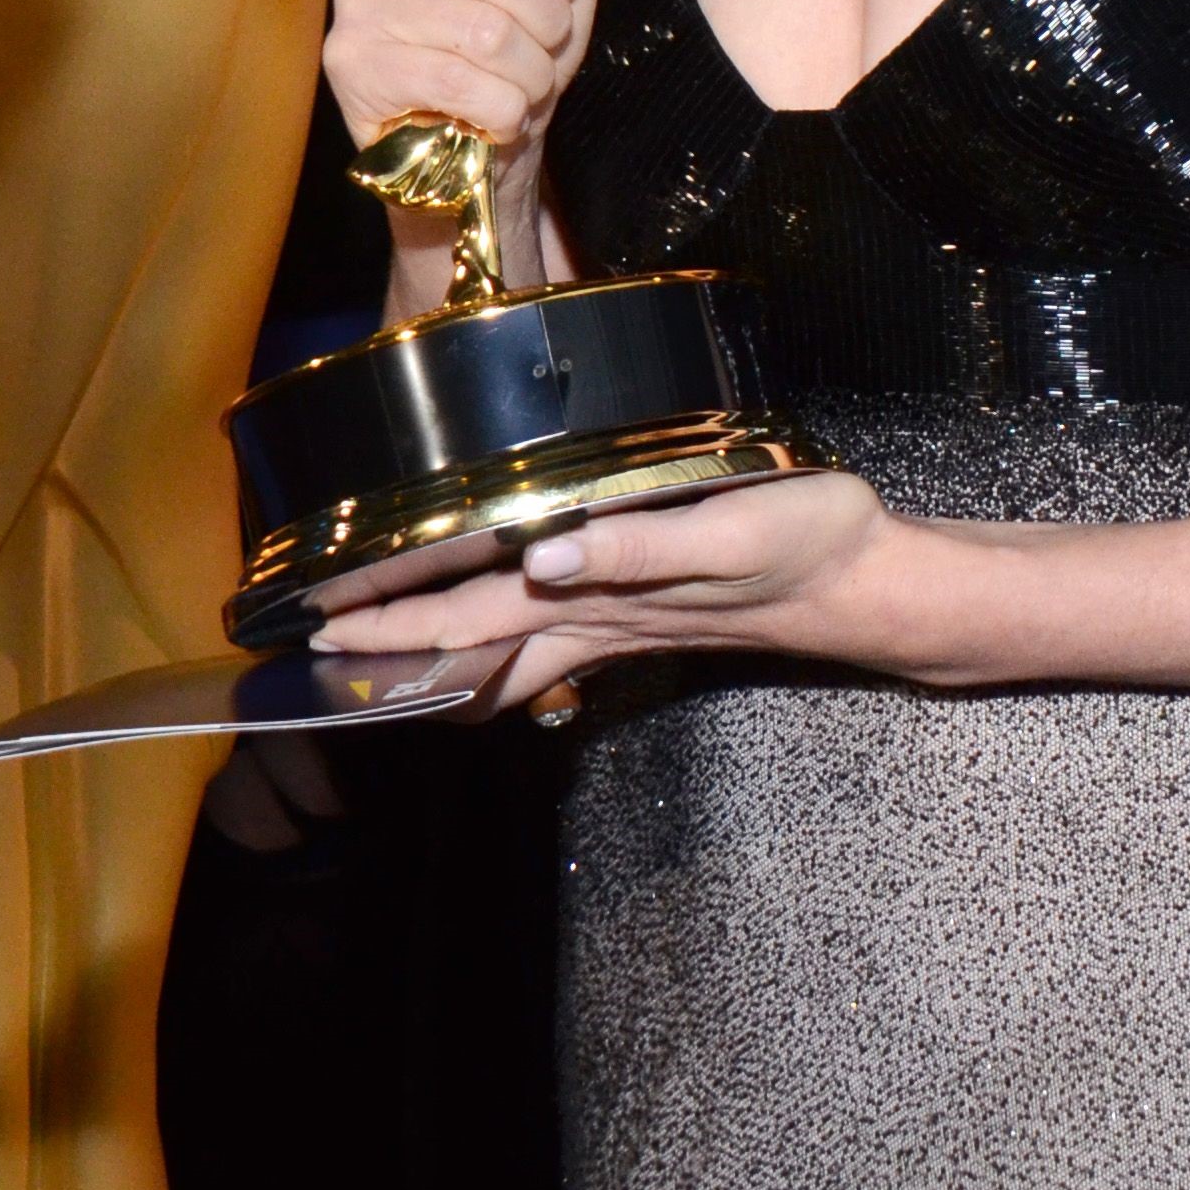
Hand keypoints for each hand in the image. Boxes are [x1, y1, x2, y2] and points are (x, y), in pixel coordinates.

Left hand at [314, 470, 910, 706]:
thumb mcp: (728, 530)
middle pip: (474, 647)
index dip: (395, 625)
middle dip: (394, 650)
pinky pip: (552, 644)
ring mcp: (621, 624)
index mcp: (600, 595)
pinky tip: (493, 640)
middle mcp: (597, 617)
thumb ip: (633, 546)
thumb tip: (541, 556)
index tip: (322, 626)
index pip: (475, 618)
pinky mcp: (646, 614)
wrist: (869, 583)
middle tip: (320, 649)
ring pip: (508, 654)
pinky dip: (503, 651)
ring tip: (380, 657)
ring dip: (442, 658)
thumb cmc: (806, 542)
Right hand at [324, 0, 603, 255]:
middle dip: (548, 16)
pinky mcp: (350, 64)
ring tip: (522, 79)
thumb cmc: (519, 27)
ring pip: (486, 32)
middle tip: (543, 38)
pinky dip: (503, 109)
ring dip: (531, 71)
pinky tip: (495, 113)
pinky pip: (459, 83)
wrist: (487, 128)